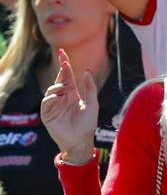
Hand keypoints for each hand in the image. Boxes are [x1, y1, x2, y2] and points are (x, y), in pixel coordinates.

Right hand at [41, 49, 97, 164]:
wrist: (82, 141)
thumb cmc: (88, 124)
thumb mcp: (93, 104)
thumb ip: (90, 88)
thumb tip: (86, 71)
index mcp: (72, 94)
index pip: (67, 77)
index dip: (65, 65)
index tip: (63, 53)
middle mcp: (62, 98)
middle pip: (58, 80)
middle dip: (60, 70)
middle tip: (64, 62)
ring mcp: (54, 105)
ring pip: (51, 90)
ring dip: (58, 86)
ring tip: (65, 88)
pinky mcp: (47, 114)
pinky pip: (46, 103)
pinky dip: (51, 98)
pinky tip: (57, 96)